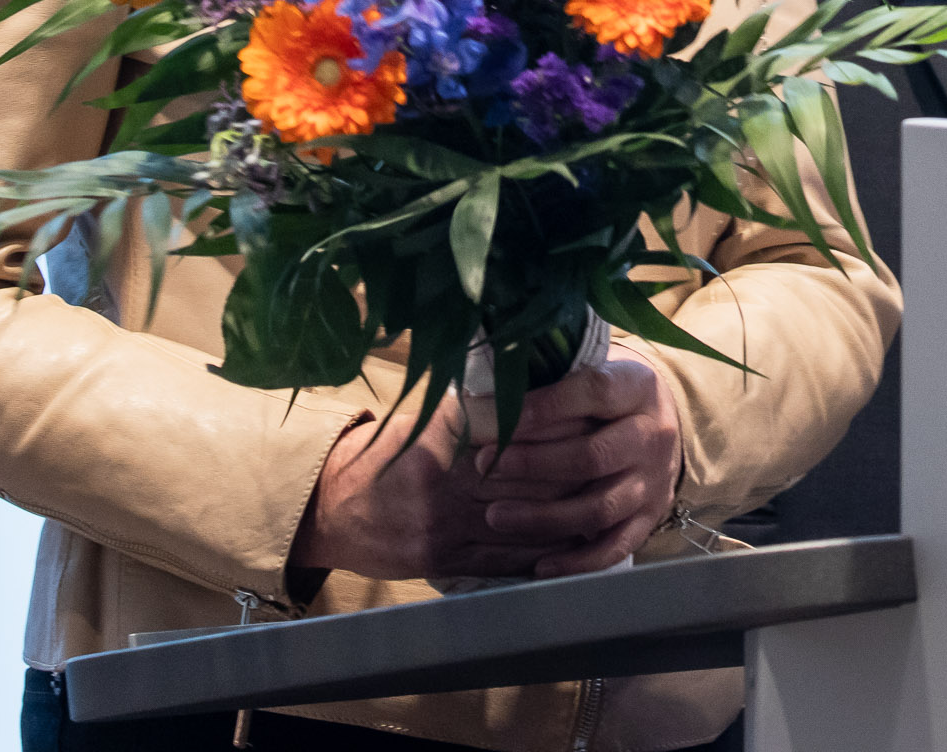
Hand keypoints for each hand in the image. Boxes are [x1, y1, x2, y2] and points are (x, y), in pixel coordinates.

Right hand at [290, 355, 684, 581]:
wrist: (331, 509)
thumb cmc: (385, 454)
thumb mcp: (425, 417)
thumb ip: (478, 407)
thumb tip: (537, 387)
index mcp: (443, 434)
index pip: (518, 430)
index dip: (560, 428)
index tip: (593, 421)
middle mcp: (445, 479)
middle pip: (529, 477)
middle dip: (574, 472)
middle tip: (615, 460)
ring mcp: (444, 523)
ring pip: (525, 520)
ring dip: (569, 513)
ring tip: (607, 498)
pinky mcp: (444, 558)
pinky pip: (507, 558)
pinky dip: (545, 551)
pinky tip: (574, 541)